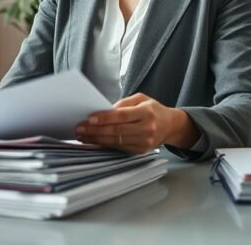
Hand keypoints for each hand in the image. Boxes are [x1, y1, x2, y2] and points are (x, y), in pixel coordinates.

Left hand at [75, 93, 197, 153]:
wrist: (170, 126)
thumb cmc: (153, 109)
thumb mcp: (141, 99)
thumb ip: (123, 104)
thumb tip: (104, 111)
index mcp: (147, 112)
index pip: (122, 116)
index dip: (105, 118)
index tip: (89, 118)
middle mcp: (146, 129)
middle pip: (116, 131)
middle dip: (95, 130)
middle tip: (80, 128)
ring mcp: (144, 142)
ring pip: (116, 141)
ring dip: (96, 139)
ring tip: (82, 136)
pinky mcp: (140, 151)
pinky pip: (119, 148)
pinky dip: (104, 145)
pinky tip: (93, 142)